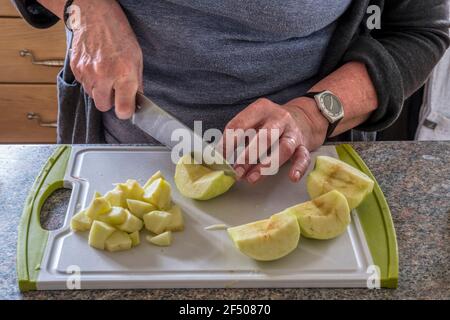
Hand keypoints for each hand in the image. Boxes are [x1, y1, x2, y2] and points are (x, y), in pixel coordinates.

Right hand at [69, 0, 142, 118]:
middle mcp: (104, 75)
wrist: (93, 14)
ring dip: (99, 90)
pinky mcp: (75, 69)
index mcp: (124, 73)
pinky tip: (95, 67)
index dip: (126, 110)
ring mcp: (87, 72)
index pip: (123, 110)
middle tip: (115, 87)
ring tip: (105, 72)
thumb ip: (136, 83)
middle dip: (111, 100)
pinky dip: (90, 80)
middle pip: (104, 106)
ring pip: (92, 96)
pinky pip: (83, 85)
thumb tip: (136, 101)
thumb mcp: (136, 58)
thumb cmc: (118, 34)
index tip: (127, 107)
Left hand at [220, 97, 327, 183]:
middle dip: (248, 155)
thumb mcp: (253, 121)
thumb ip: (238, 136)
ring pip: (283, 148)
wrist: (303, 117)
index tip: (219, 158)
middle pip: (264, 136)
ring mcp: (293, 132)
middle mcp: (279, 118)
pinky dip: (298, 167)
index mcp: (261, 108)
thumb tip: (218, 156)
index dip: (228, 142)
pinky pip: (303, 157)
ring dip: (266, 165)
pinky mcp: (304, 145)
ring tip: (251, 178)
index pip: (241, 124)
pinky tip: (292, 177)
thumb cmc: (269, 123)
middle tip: (236, 171)